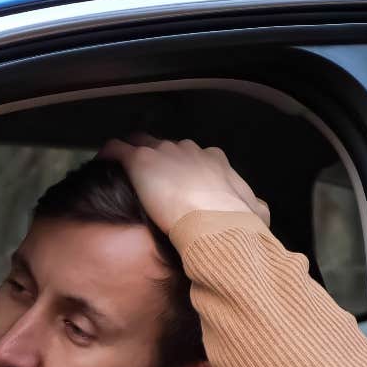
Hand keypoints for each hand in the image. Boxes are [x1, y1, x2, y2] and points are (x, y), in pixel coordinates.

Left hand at [99, 135, 270, 234]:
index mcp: (214, 161)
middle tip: (149, 178)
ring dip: (135, 154)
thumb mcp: (255, 212)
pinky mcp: (141, 161)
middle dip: (159, 159)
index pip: (194, 157)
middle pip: (168, 148)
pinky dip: (110, 152)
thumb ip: (255, 209)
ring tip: (124, 167)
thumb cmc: (235, 222)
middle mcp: (190, 151)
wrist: (214, 222)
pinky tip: (103, 158)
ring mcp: (164, 153)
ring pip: (143, 144)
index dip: (183, 167)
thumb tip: (263, 214)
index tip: (177, 181)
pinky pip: (118, 149)